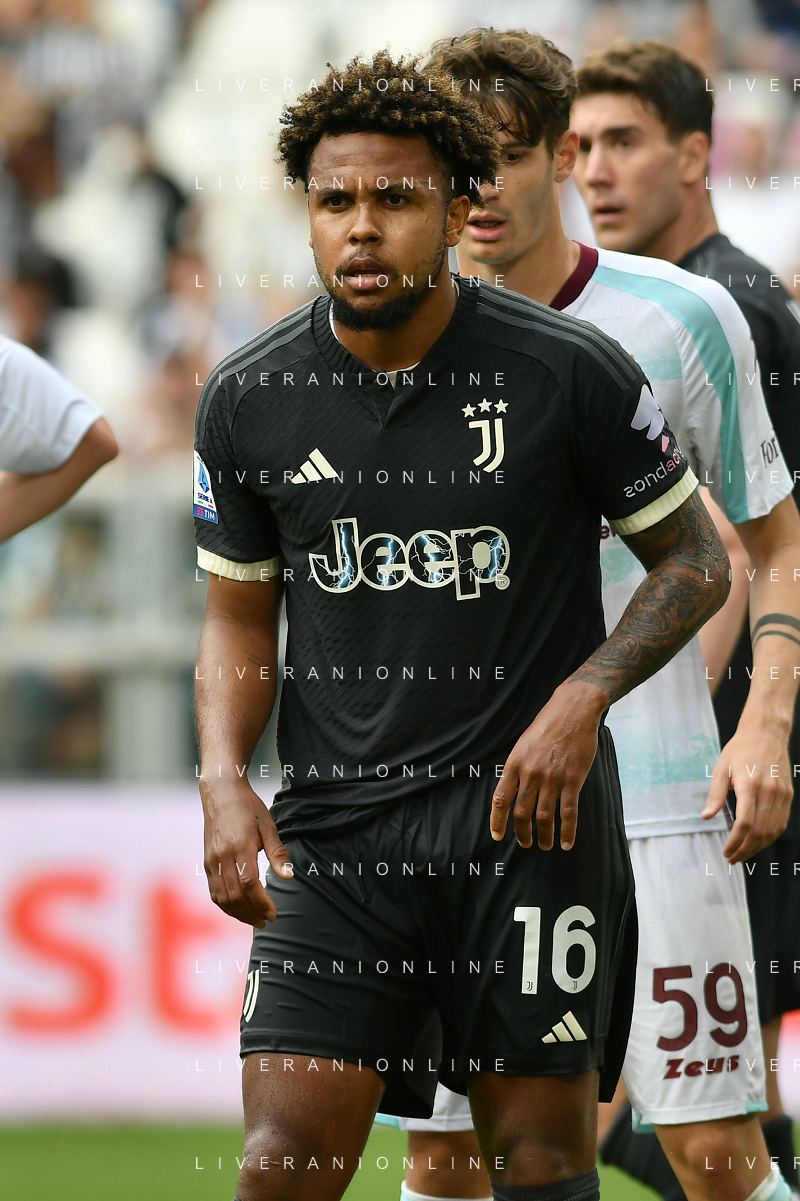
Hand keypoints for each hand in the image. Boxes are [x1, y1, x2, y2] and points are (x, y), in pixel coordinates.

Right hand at [200, 776, 292, 926]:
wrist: (220, 792)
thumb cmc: (248, 807)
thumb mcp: (268, 826)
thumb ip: (278, 853)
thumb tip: (288, 877)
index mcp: (240, 847)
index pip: (249, 885)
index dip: (261, 903)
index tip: (274, 913)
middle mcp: (222, 856)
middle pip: (235, 896)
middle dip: (252, 913)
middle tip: (267, 921)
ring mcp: (212, 860)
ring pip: (222, 897)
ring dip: (238, 913)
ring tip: (254, 920)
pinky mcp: (207, 862)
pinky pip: (214, 891)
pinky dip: (225, 905)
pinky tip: (237, 909)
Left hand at [491, 679, 606, 850]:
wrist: (572, 711)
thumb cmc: (547, 726)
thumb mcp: (523, 745)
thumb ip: (518, 768)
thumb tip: (514, 792)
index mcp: (515, 764)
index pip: (501, 799)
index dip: (497, 821)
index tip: (497, 836)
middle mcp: (531, 774)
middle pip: (521, 813)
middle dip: (522, 833)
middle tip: (525, 843)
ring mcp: (552, 778)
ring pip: (544, 817)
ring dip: (544, 836)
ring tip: (545, 844)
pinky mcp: (572, 780)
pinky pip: (568, 812)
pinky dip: (567, 831)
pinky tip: (566, 842)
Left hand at [703, 717, 791, 862]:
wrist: (767, 732)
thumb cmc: (740, 749)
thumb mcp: (721, 768)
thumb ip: (715, 794)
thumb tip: (706, 816)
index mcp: (750, 785)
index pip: (745, 824)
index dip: (736, 842)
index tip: (726, 852)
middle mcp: (769, 792)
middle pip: (760, 832)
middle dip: (745, 849)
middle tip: (732, 858)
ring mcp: (781, 794)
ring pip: (772, 830)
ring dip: (758, 847)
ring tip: (743, 853)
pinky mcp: (788, 795)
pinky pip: (781, 822)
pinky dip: (770, 836)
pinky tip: (759, 841)